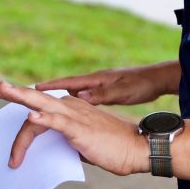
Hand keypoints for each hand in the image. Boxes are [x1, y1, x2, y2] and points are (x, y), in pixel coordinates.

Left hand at [0, 78, 147, 175]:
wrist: (135, 148)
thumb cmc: (110, 148)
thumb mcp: (79, 143)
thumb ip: (63, 140)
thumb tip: (49, 149)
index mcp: (68, 108)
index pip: (36, 104)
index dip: (17, 100)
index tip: (0, 94)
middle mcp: (68, 106)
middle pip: (32, 95)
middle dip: (7, 90)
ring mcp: (73, 116)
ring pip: (40, 103)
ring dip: (18, 96)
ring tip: (0, 89)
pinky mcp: (79, 128)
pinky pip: (57, 122)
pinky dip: (43, 118)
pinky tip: (30, 115)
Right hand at [36, 65, 171, 105]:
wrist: (157, 80)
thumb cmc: (141, 85)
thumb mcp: (121, 92)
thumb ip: (101, 95)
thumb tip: (79, 96)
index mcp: (96, 79)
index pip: (68, 82)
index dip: (51, 85)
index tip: (34, 87)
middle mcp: (96, 80)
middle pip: (68, 86)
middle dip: (51, 90)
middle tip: (32, 94)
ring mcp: (101, 85)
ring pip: (76, 92)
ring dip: (62, 96)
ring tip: (46, 104)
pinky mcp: (107, 91)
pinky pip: (85, 97)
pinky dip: (75, 101)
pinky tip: (73, 109)